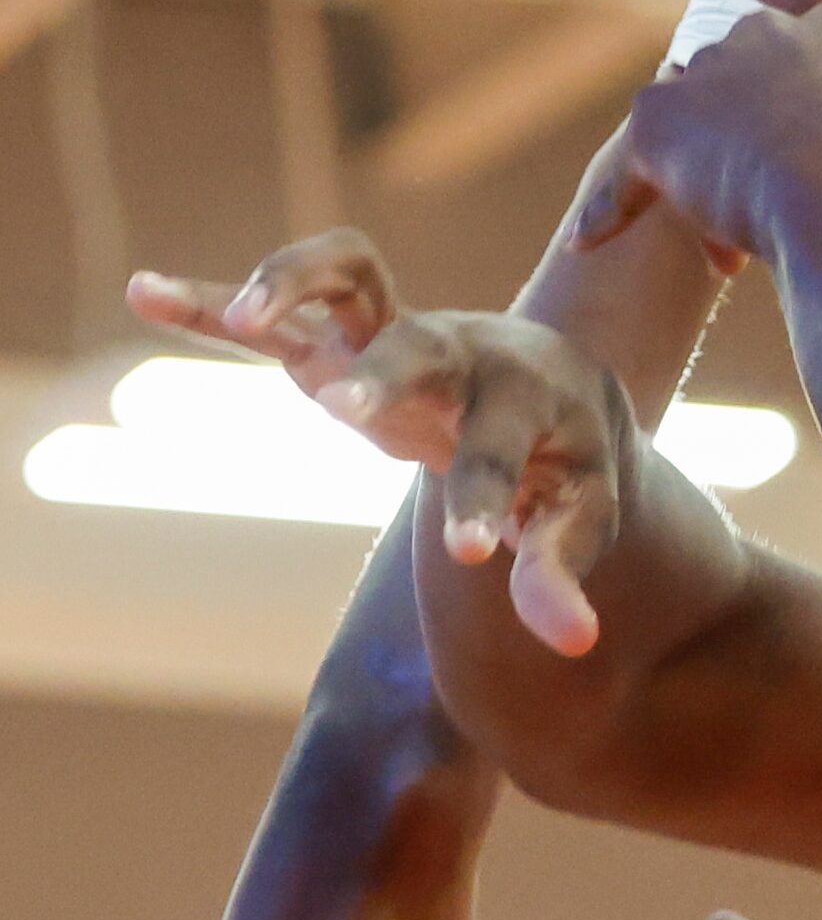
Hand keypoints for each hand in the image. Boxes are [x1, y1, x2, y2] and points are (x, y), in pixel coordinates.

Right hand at [127, 229, 633, 656]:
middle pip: (423, 345)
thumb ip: (561, 573)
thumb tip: (576, 642)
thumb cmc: (565, 460)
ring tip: (246, 320)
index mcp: (528, 398)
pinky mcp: (342, 336)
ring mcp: (398, 334)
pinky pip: (275, 308)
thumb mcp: (578, 515)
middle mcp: (462, 352)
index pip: (503, 446)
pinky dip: (214, 300)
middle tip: (347, 412)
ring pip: (348, 276)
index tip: (473, 552)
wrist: (560, 380)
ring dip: (296, 285)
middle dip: (387, 374)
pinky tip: (145, 290)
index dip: (486, 497)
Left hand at [573, 1, 821, 263]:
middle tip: (778, 205)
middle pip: (750, 87)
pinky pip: (630, 168)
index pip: (819, 68)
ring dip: (707, 179)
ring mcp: (707, 67)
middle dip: (760, 143)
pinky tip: (591, 243)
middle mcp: (767, 28)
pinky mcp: (658, 117)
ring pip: (696, 127)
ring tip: (729, 241)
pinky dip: (613, 208)